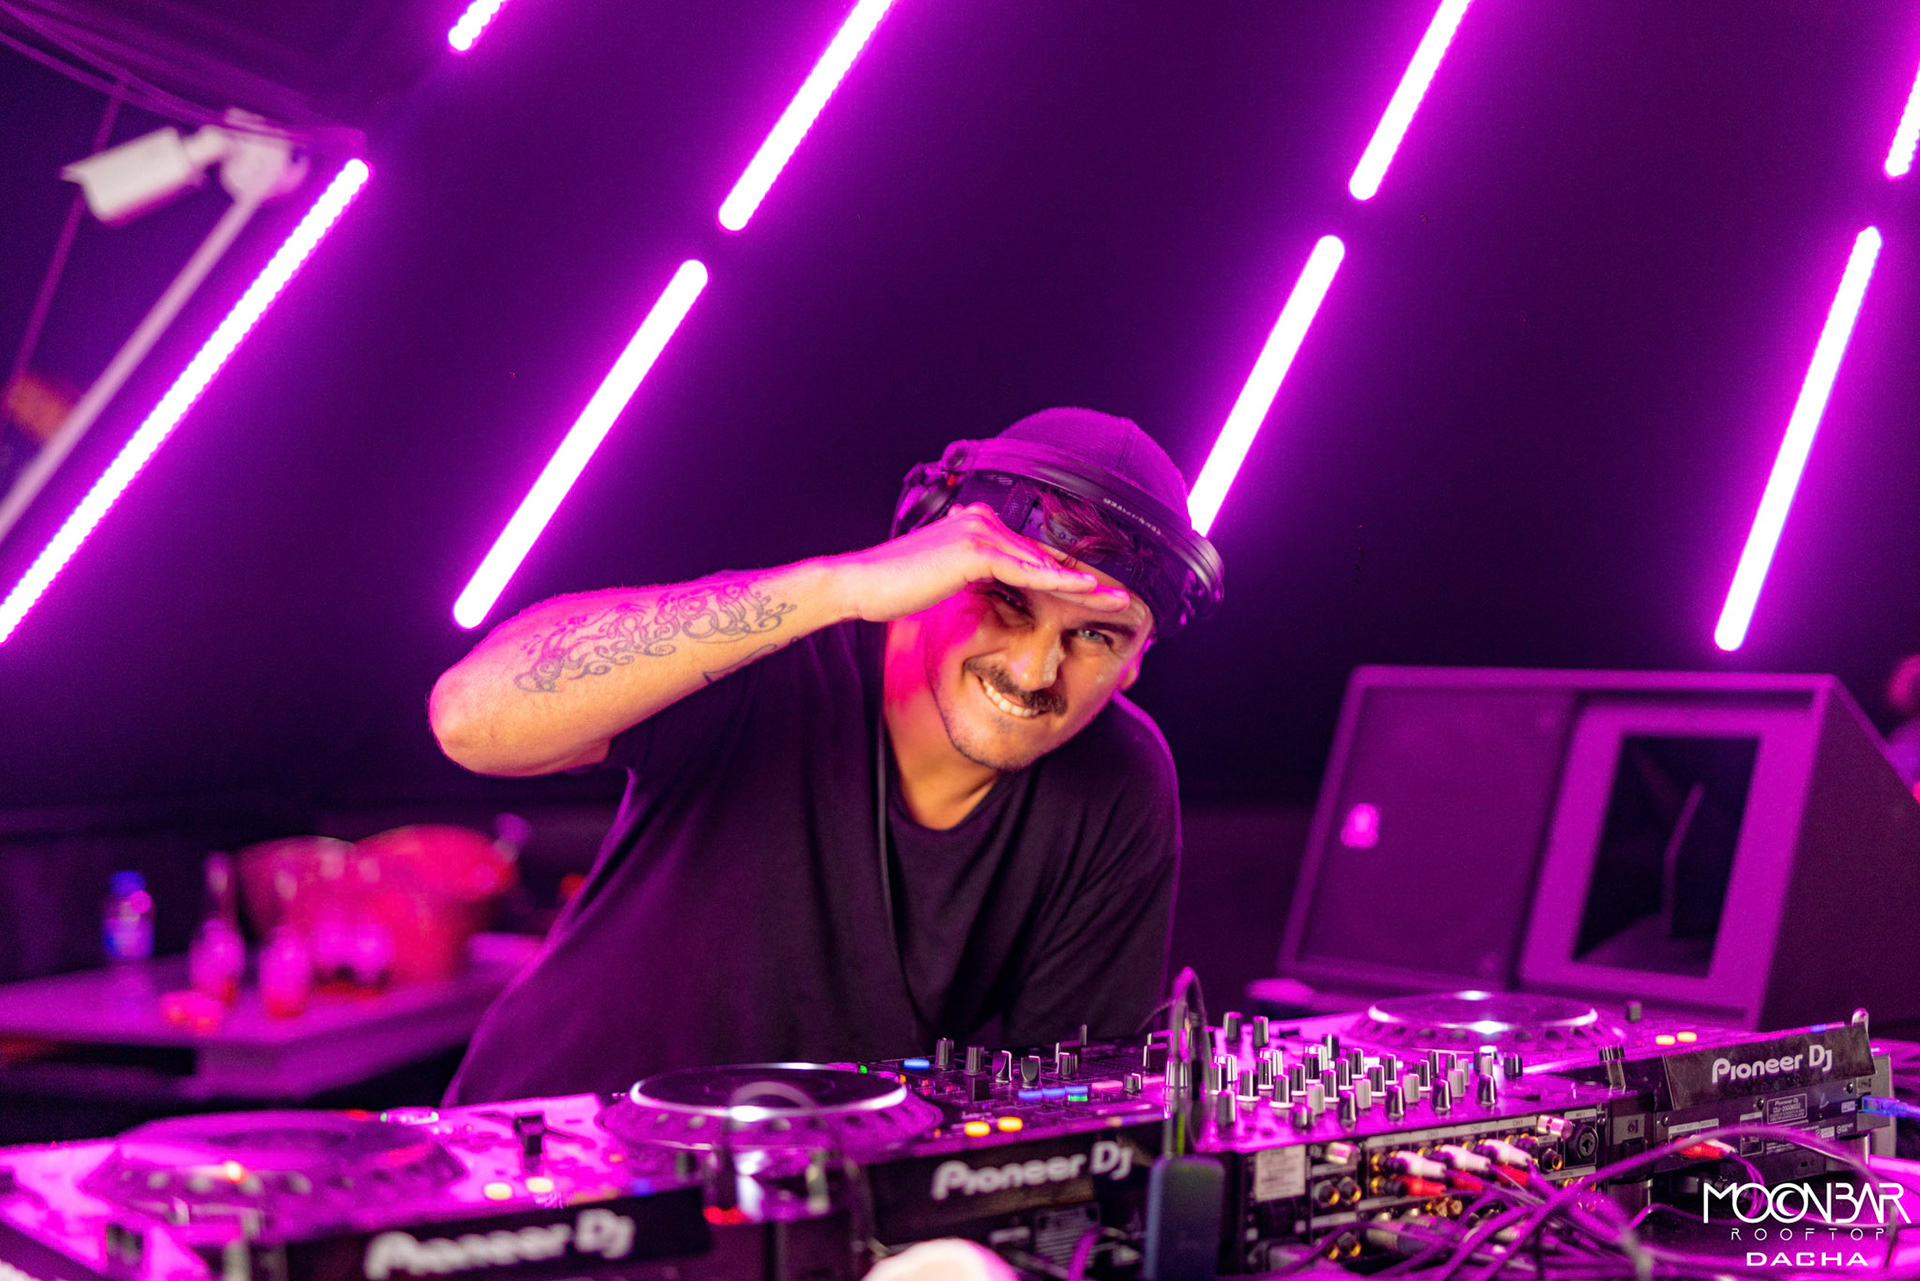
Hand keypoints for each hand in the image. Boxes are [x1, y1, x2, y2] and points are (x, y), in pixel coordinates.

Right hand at [829, 504, 1132, 622]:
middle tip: (1124, 598)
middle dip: (1086, 580)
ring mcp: (979, 532)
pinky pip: (1025, 570)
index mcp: (976, 523)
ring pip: (1043, 562)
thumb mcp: (942, 580)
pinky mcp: (974, 552)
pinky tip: (1087, 590)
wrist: (860, 585)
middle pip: (1046, 554)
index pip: (1033, 552)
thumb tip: (990, 589)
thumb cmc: (893, 588)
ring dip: (1084, 584)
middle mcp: (982, 519)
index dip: (1067, 574)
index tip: (1097, 594)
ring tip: (1118, 601)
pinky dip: (1058, 581)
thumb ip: (971, 576)